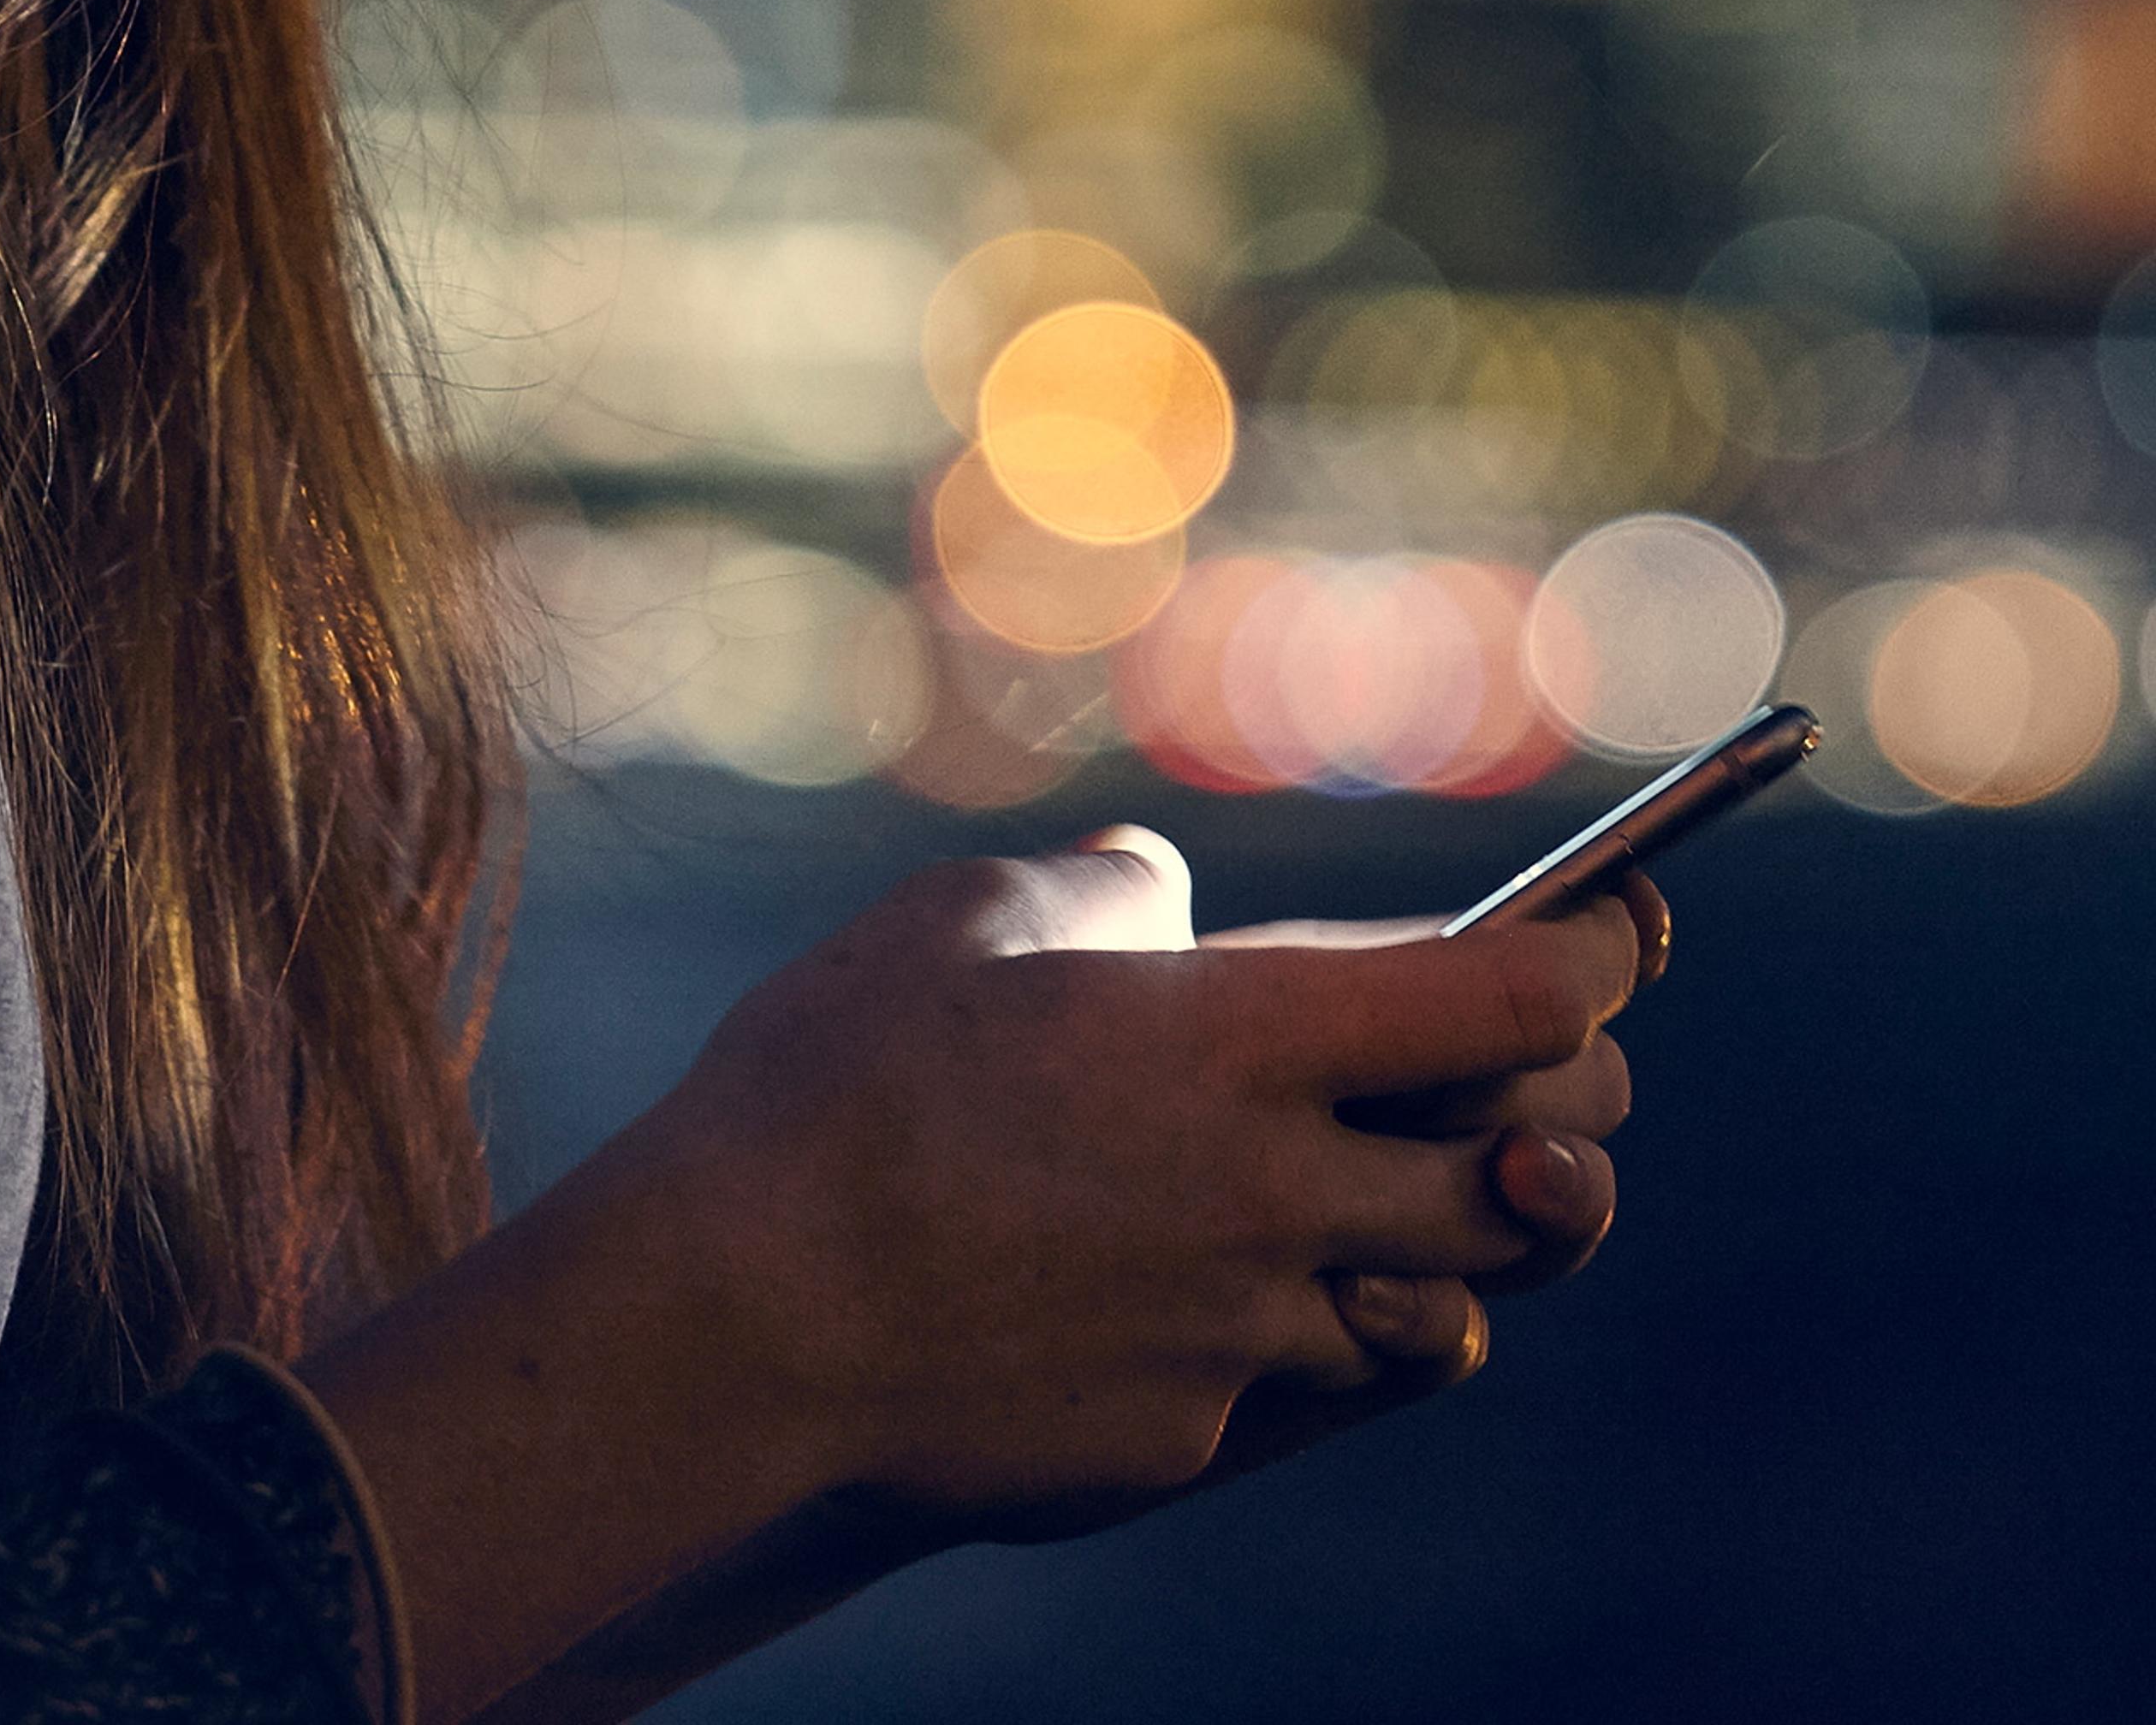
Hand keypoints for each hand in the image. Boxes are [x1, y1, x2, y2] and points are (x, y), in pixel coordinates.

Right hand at [634, 827, 1651, 1548]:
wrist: (728, 1334)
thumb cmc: (818, 1102)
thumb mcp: (952, 925)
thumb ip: (1098, 889)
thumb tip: (1164, 888)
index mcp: (1237, 1042)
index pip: (1528, 1002)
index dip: (1596, 956)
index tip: (1606, 930)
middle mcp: (1277, 1197)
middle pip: (1544, 1171)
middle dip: (1569, 1113)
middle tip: (1531, 1075)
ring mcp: (1242, 1339)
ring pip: (1452, 1302)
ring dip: (1449, 1240)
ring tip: (1393, 1192)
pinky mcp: (1189, 1445)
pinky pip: (1312, 1389)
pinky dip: (1306, 1334)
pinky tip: (1225, 1294)